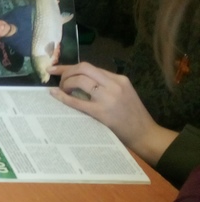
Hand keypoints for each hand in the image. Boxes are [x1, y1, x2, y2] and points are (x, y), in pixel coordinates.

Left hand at [48, 63, 177, 164]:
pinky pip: (76, 101)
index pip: (90, 67)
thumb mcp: (124, 94)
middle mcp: (114, 84)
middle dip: (66, 72)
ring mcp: (108, 97)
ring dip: (66, 83)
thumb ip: (106, 86)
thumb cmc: (133, 116)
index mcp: (119, 79)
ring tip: (62, 91)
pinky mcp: (101, 112)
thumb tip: (80, 81)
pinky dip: (63, 97)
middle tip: (58, 81)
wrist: (145, 134)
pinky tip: (56, 95)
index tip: (55, 68)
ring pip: (80, 80)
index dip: (70, 67)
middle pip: (83, 68)